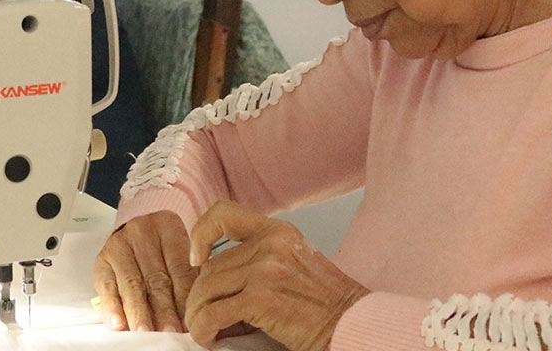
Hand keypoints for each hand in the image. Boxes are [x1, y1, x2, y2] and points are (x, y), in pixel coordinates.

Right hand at [94, 210, 197, 332]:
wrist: (136, 233)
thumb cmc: (164, 249)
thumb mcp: (181, 253)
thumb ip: (188, 280)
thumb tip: (194, 315)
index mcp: (167, 226)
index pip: (179, 266)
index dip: (184, 297)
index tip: (188, 321)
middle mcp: (141, 231)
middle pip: (155, 277)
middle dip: (163, 309)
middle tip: (169, 331)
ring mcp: (119, 244)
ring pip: (131, 283)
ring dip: (139, 312)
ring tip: (146, 331)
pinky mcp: (102, 260)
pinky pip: (106, 286)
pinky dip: (112, 307)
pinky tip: (118, 323)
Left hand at [185, 201, 368, 350]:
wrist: (356, 325)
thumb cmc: (328, 305)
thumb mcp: (296, 263)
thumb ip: (261, 258)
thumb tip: (215, 273)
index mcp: (279, 232)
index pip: (224, 213)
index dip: (200, 234)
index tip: (195, 259)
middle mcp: (271, 244)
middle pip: (210, 266)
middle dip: (200, 295)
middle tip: (202, 315)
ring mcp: (266, 270)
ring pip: (206, 290)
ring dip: (198, 315)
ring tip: (204, 331)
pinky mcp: (261, 298)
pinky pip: (213, 313)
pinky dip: (204, 329)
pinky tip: (209, 338)